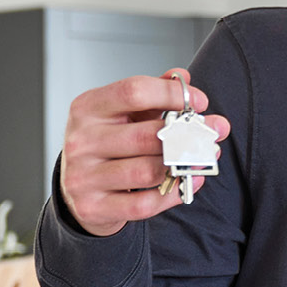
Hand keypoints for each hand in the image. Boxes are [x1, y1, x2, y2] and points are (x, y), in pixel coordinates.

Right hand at [57, 69, 232, 236]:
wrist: (76, 189)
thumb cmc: (106, 145)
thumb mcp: (122, 113)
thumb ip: (152, 95)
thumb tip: (183, 79)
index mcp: (87, 108)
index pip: (134, 92)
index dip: (172, 94)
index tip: (200, 101)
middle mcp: (81, 141)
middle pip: (145, 135)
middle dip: (187, 135)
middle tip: (210, 133)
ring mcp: (84, 177)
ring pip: (147, 172)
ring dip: (182, 166)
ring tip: (201, 158)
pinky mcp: (93, 207)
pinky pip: (144, 204)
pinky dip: (172, 193)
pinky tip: (187, 181)